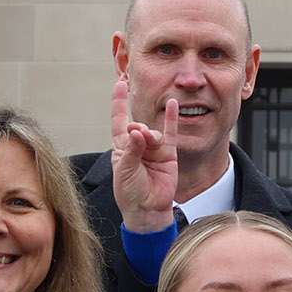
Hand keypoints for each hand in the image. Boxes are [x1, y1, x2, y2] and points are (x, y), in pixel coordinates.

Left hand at [110, 74, 178, 231]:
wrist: (147, 209)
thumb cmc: (130, 192)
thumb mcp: (125, 170)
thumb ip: (131, 149)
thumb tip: (137, 130)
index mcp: (121, 147)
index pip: (119, 119)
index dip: (118, 101)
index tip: (120, 82)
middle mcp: (137, 145)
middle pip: (137, 127)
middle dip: (137, 129)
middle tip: (136, 135)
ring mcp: (154, 149)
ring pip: (153, 132)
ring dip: (149, 135)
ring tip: (147, 142)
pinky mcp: (168, 154)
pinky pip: (171, 133)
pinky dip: (171, 119)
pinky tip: (173, 104)